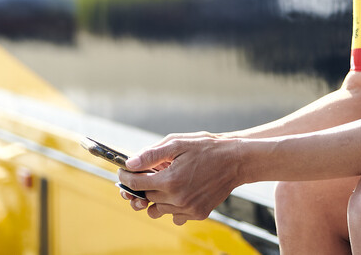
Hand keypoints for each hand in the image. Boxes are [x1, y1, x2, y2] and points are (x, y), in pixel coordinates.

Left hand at [118, 132, 242, 224]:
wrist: (236, 160)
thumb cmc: (208, 148)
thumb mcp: (178, 143)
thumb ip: (152, 154)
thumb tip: (130, 164)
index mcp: (170, 180)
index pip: (135, 184)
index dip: (125, 177)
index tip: (123, 171)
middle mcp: (178, 198)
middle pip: (145, 197)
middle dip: (141, 185)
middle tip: (146, 174)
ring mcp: (188, 209)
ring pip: (158, 209)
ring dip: (157, 198)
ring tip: (165, 184)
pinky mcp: (198, 214)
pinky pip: (175, 216)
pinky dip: (173, 206)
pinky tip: (179, 192)